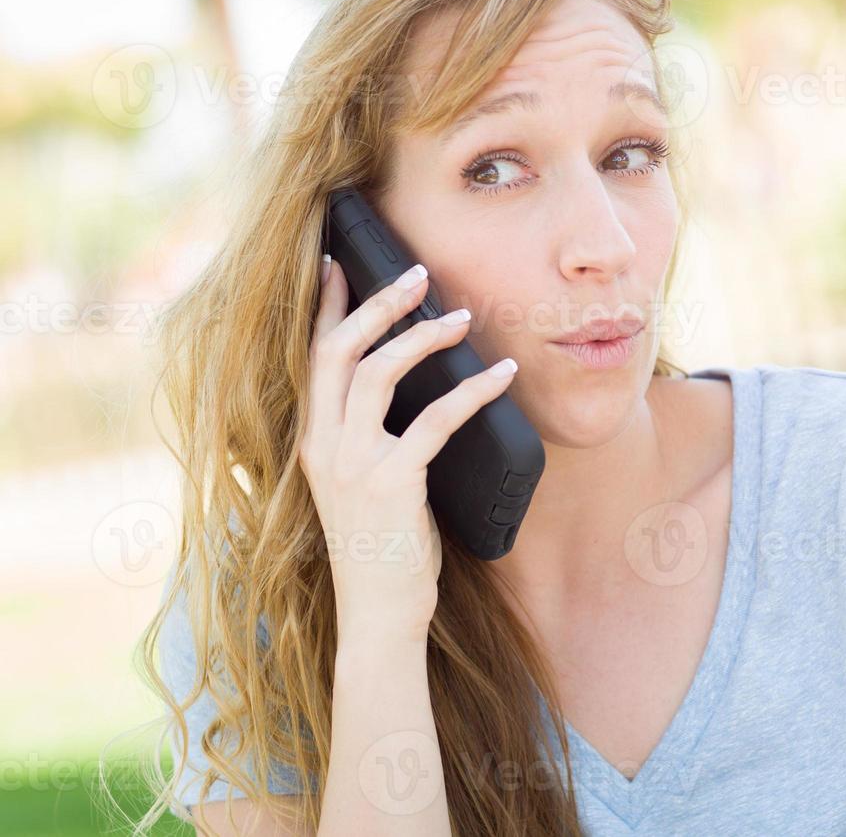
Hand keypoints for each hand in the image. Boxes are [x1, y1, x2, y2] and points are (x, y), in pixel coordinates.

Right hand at [298, 256, 517, 641]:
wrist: (378, 613)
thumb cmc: (381, 547)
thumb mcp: (361, 485)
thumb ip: (368, 440)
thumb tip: (414, 390)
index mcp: (313, 441)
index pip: (313, 358)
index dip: (325, 308)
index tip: (337, 263)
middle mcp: (323, 445)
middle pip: (339, 352)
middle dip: (378, 304)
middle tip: (417, 274)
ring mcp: (353, 463)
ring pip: (379, 373)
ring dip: (423, 336)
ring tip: (462, 316)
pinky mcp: (392, 481)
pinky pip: (436, 419)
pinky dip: (473, 390)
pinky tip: (501, 373)